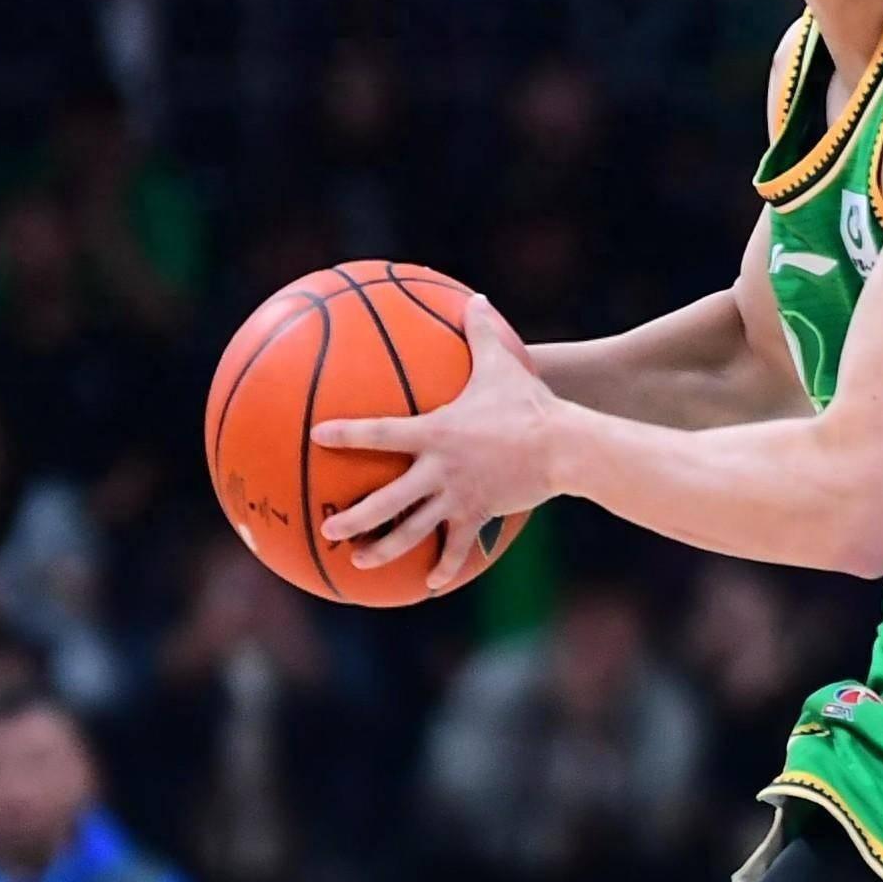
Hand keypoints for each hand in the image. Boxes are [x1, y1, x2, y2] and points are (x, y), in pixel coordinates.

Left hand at [315, 296, 558, 592]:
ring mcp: (457, 497)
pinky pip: (457, 547)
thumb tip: (476, 298)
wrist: (565, 446)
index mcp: (434, 432)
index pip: (379, 432)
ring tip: (357, 560)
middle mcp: (438, 470)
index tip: (318, 436)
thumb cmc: (530, 402)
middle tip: (327, 526)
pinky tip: (429, 583)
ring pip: (412, 531)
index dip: (345, 433)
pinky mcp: (479, 515)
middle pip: (386, 500)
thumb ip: (481, 331)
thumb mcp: (504, 364)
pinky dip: (444, 567)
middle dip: (353, 517)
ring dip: (382, 549)